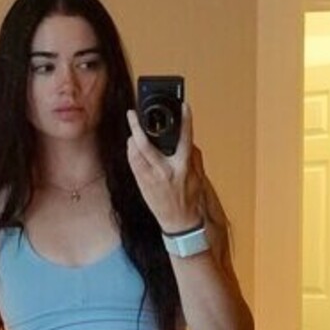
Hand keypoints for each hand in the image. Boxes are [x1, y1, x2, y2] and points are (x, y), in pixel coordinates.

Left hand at [126, 100, 203, 232]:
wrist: (179, 224)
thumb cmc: (190, 201)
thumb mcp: (198, 178)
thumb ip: (194, 158)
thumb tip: (190, 141)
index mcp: (182, 168)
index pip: (184, 139)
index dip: (186, 121)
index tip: (184, 105)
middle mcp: (165, 172)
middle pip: (146, 145)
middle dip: (137, 127)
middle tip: (132, 113)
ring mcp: (151, 179)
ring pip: (135, 153)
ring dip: (132, 138)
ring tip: (133, 129)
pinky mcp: (142, 185)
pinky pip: (132, 164)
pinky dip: (131, 152)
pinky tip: (132, 145)